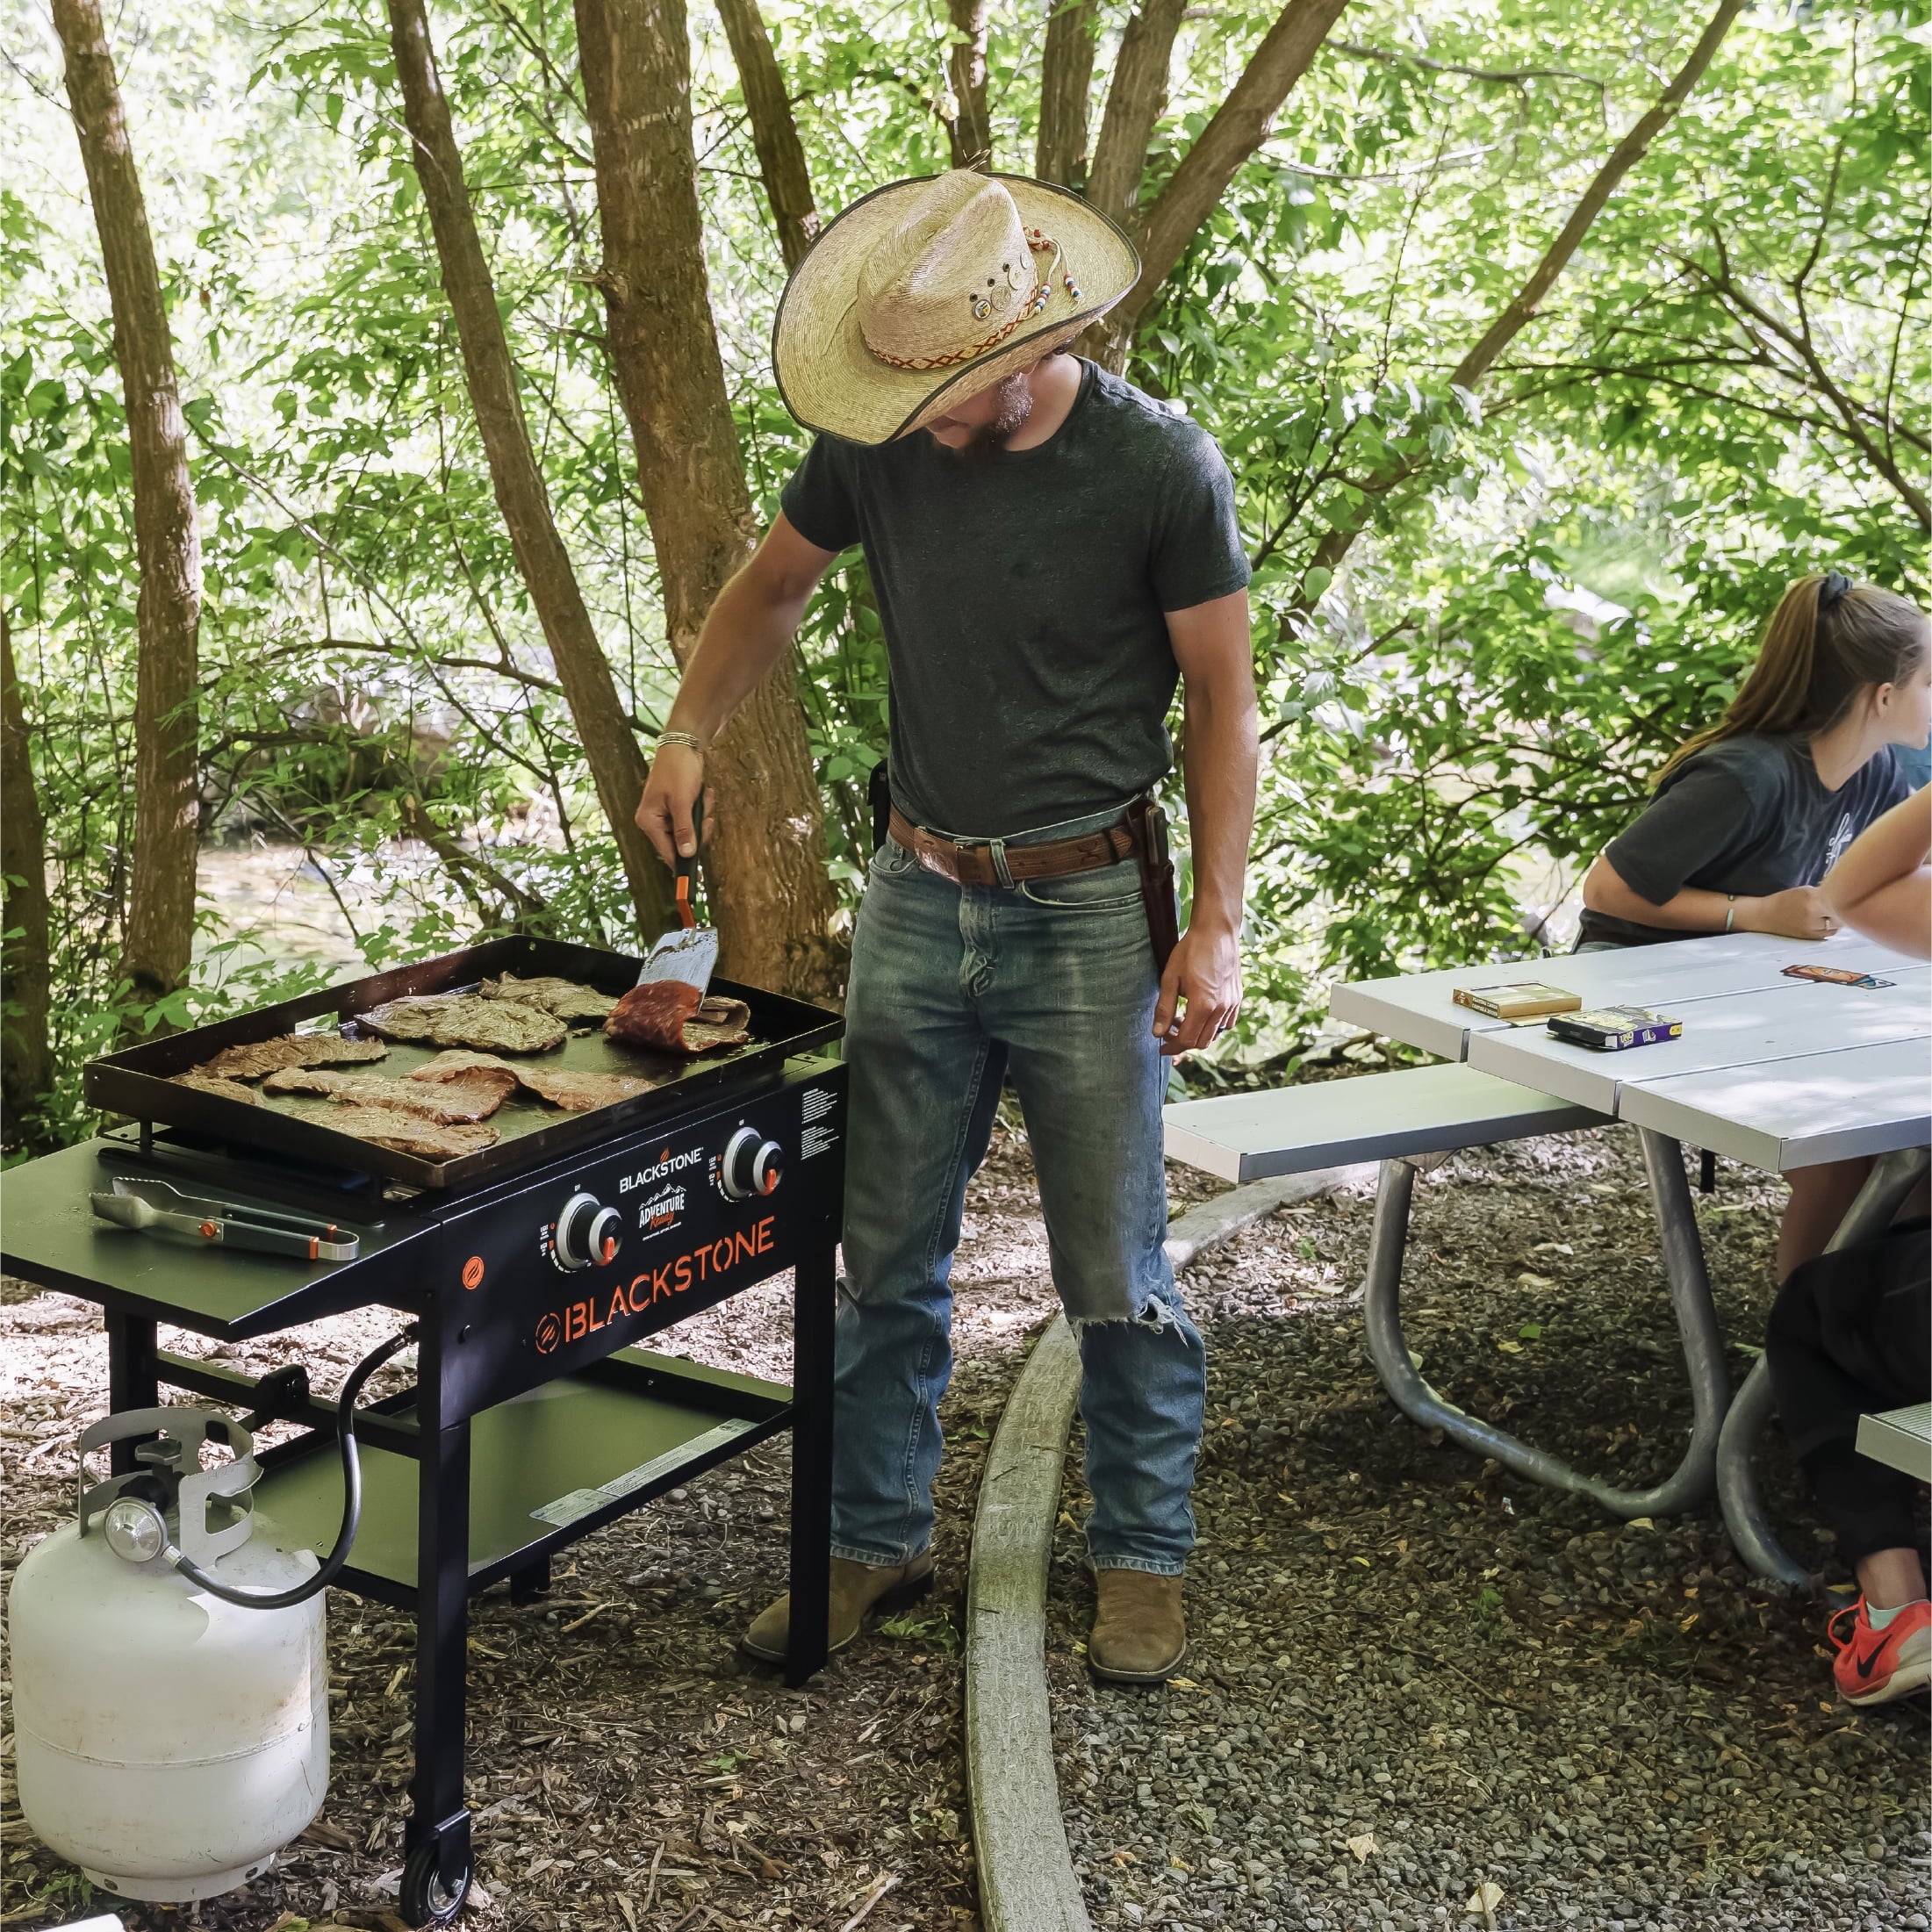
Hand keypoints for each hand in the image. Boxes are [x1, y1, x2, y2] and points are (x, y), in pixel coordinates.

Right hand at [636, 744, 713, 866]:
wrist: (683, 744)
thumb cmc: (678, 769)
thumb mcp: (682, 801)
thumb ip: (685, 830)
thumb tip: (686, 855)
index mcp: (649, 821)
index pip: (667, 852)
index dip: (683, 862)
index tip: (698, 876)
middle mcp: (655, 821)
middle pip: (683, 843)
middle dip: (698, 828)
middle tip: (705, 814)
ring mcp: (666, 815)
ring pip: (692, 830)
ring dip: (702, 815)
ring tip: (703, 797)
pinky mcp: (677, 808)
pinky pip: (694, 818)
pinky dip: (702, 808)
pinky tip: (703, 794)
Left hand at [1153, 923, 1241, 1056]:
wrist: (1217, 932)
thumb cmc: (1191, 951)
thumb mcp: (1170, 978)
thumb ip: (1164, 1008)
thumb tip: (1157, 1033)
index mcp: (1203, 1006)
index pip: (1187, 1040)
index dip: (1172, 1048)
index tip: (1161, 1048)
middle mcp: (1221, 1009)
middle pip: (1202, 1042)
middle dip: (1183, 1042)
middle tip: (1168, 1032)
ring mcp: (1232, 1004)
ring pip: (1215, 1034)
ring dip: (1197, 1033)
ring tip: (1182, 1018)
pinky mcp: (1237, 998)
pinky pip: (1226, 1023)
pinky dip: (1212, 1025)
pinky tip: (1200, 1012)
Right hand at [1739, 886, 1838, 940]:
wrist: (1763, 916)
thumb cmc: (1783, 901)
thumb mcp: (1804, 891)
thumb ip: (1823, 894)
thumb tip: (1841, 898)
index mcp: (1811, 898)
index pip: (1839, 900)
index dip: (1842, 900)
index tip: (1843, 898)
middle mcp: (1812, 913)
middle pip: (1840, 915)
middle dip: (1840, 911)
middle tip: (1837, 908)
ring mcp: (1810, 927)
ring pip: (1835, 927)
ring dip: (1835, 922)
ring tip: (1827, 916)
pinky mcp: (1808, 937)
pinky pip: (1827, 935)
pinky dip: (1828, 930)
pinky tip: (1821, 924)